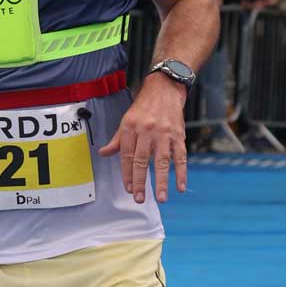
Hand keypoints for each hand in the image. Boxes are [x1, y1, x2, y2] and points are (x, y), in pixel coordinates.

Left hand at [100, 72, 187, 202]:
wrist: (165, 88)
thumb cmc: (144, 106)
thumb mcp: (126, 120)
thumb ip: (117, 140)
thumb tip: (103, 153)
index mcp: (131, 128)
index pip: (127, 156)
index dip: (127, 174)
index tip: (128, 189)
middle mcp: (147, 131)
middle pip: (142, 161)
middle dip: (140, 182)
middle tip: (139, 199)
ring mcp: (164, 134)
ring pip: (162, 161)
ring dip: (161, 181)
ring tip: (160, 198)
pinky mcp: (178, 135)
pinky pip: (180, 156)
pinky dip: (181, 172)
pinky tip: (180, 186)